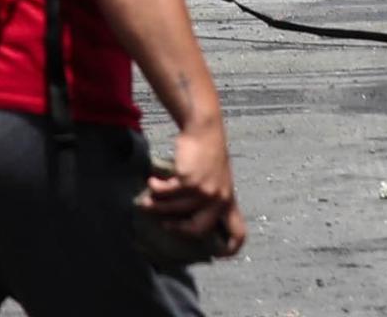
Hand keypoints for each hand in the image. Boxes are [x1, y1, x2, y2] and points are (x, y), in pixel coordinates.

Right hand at [143, 118, 246, 257]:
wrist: (205, 130)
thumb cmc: (208, 155)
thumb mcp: (217, 180)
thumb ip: (209, 201)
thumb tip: (188, 224)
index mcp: (228, 201)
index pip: (238, 233)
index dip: (230, 249)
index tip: (218, 256)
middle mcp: (220, 199)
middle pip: (198, 230)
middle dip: (178, 229)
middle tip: (165, 225)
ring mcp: (206, 191)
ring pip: (175, 209)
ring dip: (158, 205)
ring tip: (147, 201)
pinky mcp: (191, 181)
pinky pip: (167, 193)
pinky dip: (157, 188)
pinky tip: (153, 182)